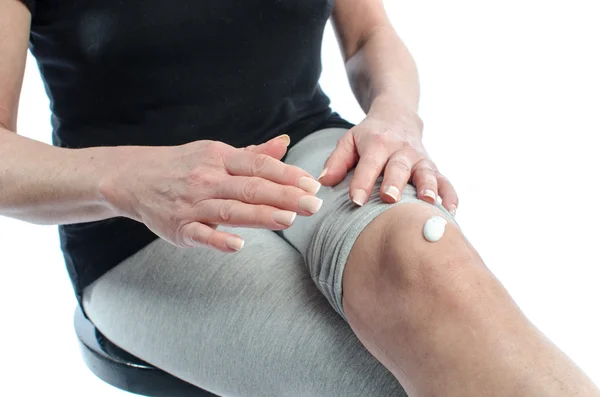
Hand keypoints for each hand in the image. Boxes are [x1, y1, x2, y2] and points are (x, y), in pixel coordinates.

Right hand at [100, 135, 322, 251]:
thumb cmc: (183, 165)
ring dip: (261, 215)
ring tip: (289, 219)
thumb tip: (285, 143)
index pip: (259, 166)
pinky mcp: (178, 228)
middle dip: (285, 196)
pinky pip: (200, 234)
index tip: (312, 184)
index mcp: (219, 158)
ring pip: (231, 210)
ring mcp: (192, 204)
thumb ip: (253, 154)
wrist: (134, 178)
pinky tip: (238, 245)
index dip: (287, 174)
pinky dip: (218, 240)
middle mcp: (207, 179)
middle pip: (251, 188)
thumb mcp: (215, 153)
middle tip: (314, 205)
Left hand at [318, 102, 457, 214]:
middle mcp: (401, 150)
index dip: (362, 182)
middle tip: (390, 199)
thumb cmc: (369, 136)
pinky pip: (445, 181)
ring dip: (427, 187)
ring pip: (426, 173)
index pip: (369, 164)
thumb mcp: (349, 141)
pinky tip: (449, 213)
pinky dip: (449, 196)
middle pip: (399, 167)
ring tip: (427, 202)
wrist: (398, 116)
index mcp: (378, 143)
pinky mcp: (434, 167)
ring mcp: (420, 159)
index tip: (356, 201)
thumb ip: (336, 161)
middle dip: (395, 183)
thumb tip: (323, 182)